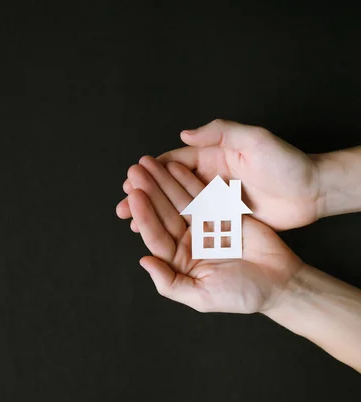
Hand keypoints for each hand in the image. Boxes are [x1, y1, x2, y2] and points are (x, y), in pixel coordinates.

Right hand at [118, 119, 319, 230]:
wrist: (312, 191)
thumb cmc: (286, 162)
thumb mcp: (254, 139)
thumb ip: (220, 133)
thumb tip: (184, 135)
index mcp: (212, 156)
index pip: (173, 163)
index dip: (150, 173)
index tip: (131, 181)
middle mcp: (209, 177)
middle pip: (168, 187)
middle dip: (145, 196)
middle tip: (123, 206)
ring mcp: (216, 198)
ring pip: (176, 206)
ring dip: (154, 213)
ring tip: (133, 223)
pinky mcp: (224, 217)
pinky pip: (193, 221)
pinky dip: (174, 227)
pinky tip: (160, 235)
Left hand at [128, 161, 302, 312]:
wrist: (281, 282)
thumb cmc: (243, 294)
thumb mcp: (202, 297)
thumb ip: (170, 283)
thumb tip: (143, 261)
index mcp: (178, 261)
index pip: (156, 235)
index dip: (144, 215)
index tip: (134, 195)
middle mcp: (186, 242)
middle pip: (163, 213)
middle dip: (149, 191)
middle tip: (134, 171)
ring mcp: (202, 226)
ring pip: (179, 200)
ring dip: (163, 181)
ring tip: (147, 163)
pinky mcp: (220, 213)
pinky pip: (201, 195)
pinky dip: (188, 180)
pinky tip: (173, 166)